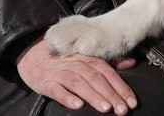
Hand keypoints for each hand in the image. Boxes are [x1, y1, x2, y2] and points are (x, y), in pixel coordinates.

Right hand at [16, 36, 137, 113]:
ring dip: (93, 96)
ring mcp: (60, 73)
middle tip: (122, 109)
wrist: (32, 54)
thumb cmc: (64, 59)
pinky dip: (67, 97)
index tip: (131, 101)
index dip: (120, 86)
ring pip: (79, 83)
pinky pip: (57, 90)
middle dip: (111, 94)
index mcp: (87, 59)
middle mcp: (76, 64)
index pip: (107, 72)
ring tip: (105, 108)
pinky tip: (77, 105)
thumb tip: (131, 63)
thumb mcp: (86, 57)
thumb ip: (109, 62)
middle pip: (96, 78)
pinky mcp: (46, 82)